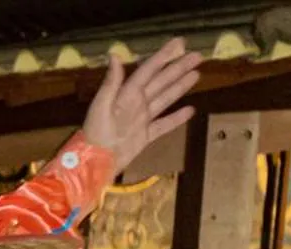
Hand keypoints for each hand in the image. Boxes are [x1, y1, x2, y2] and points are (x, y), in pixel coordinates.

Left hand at [82, 39, 201, 173]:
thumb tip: (114, 55)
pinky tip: (190, 111)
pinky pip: (163, 126)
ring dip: (180, 87)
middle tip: (197, 55)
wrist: (93, 163)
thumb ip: (111, 82)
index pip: (148, 71)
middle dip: (178, 68)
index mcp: (126, 95)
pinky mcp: (144, 137)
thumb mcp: (100, 106)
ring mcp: (141, 120)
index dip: (163, 56)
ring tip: (196, 74)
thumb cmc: (94, 134)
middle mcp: (135, 104)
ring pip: (164, 99)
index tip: (179, 42)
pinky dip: (176, 118)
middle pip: (160, 82)